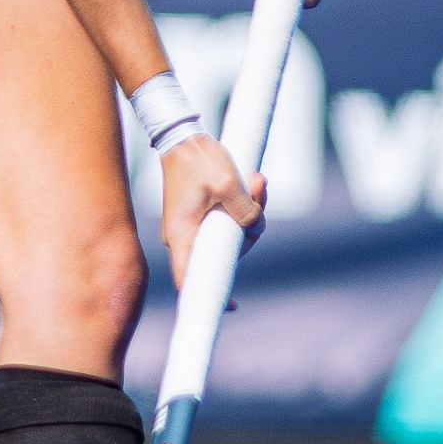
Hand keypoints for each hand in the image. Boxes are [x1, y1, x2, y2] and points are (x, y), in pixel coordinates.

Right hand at [157, 133, 263, 286]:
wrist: (182, 137)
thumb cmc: (199, 160)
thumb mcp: (228, 184)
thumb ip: (246, 211)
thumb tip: (256, 226)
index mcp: (182, 234)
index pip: (189, 277)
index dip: (208, 295)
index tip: (233, 306)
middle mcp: (185, 235)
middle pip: (223, 253)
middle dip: (250, 232)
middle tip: (260, 195)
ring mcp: (193, 226)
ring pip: (230, 235)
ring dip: (250, 213)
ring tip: (257, 182)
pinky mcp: (201, 215)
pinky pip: (227, 221)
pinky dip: (243, 208)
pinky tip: (253, 184)